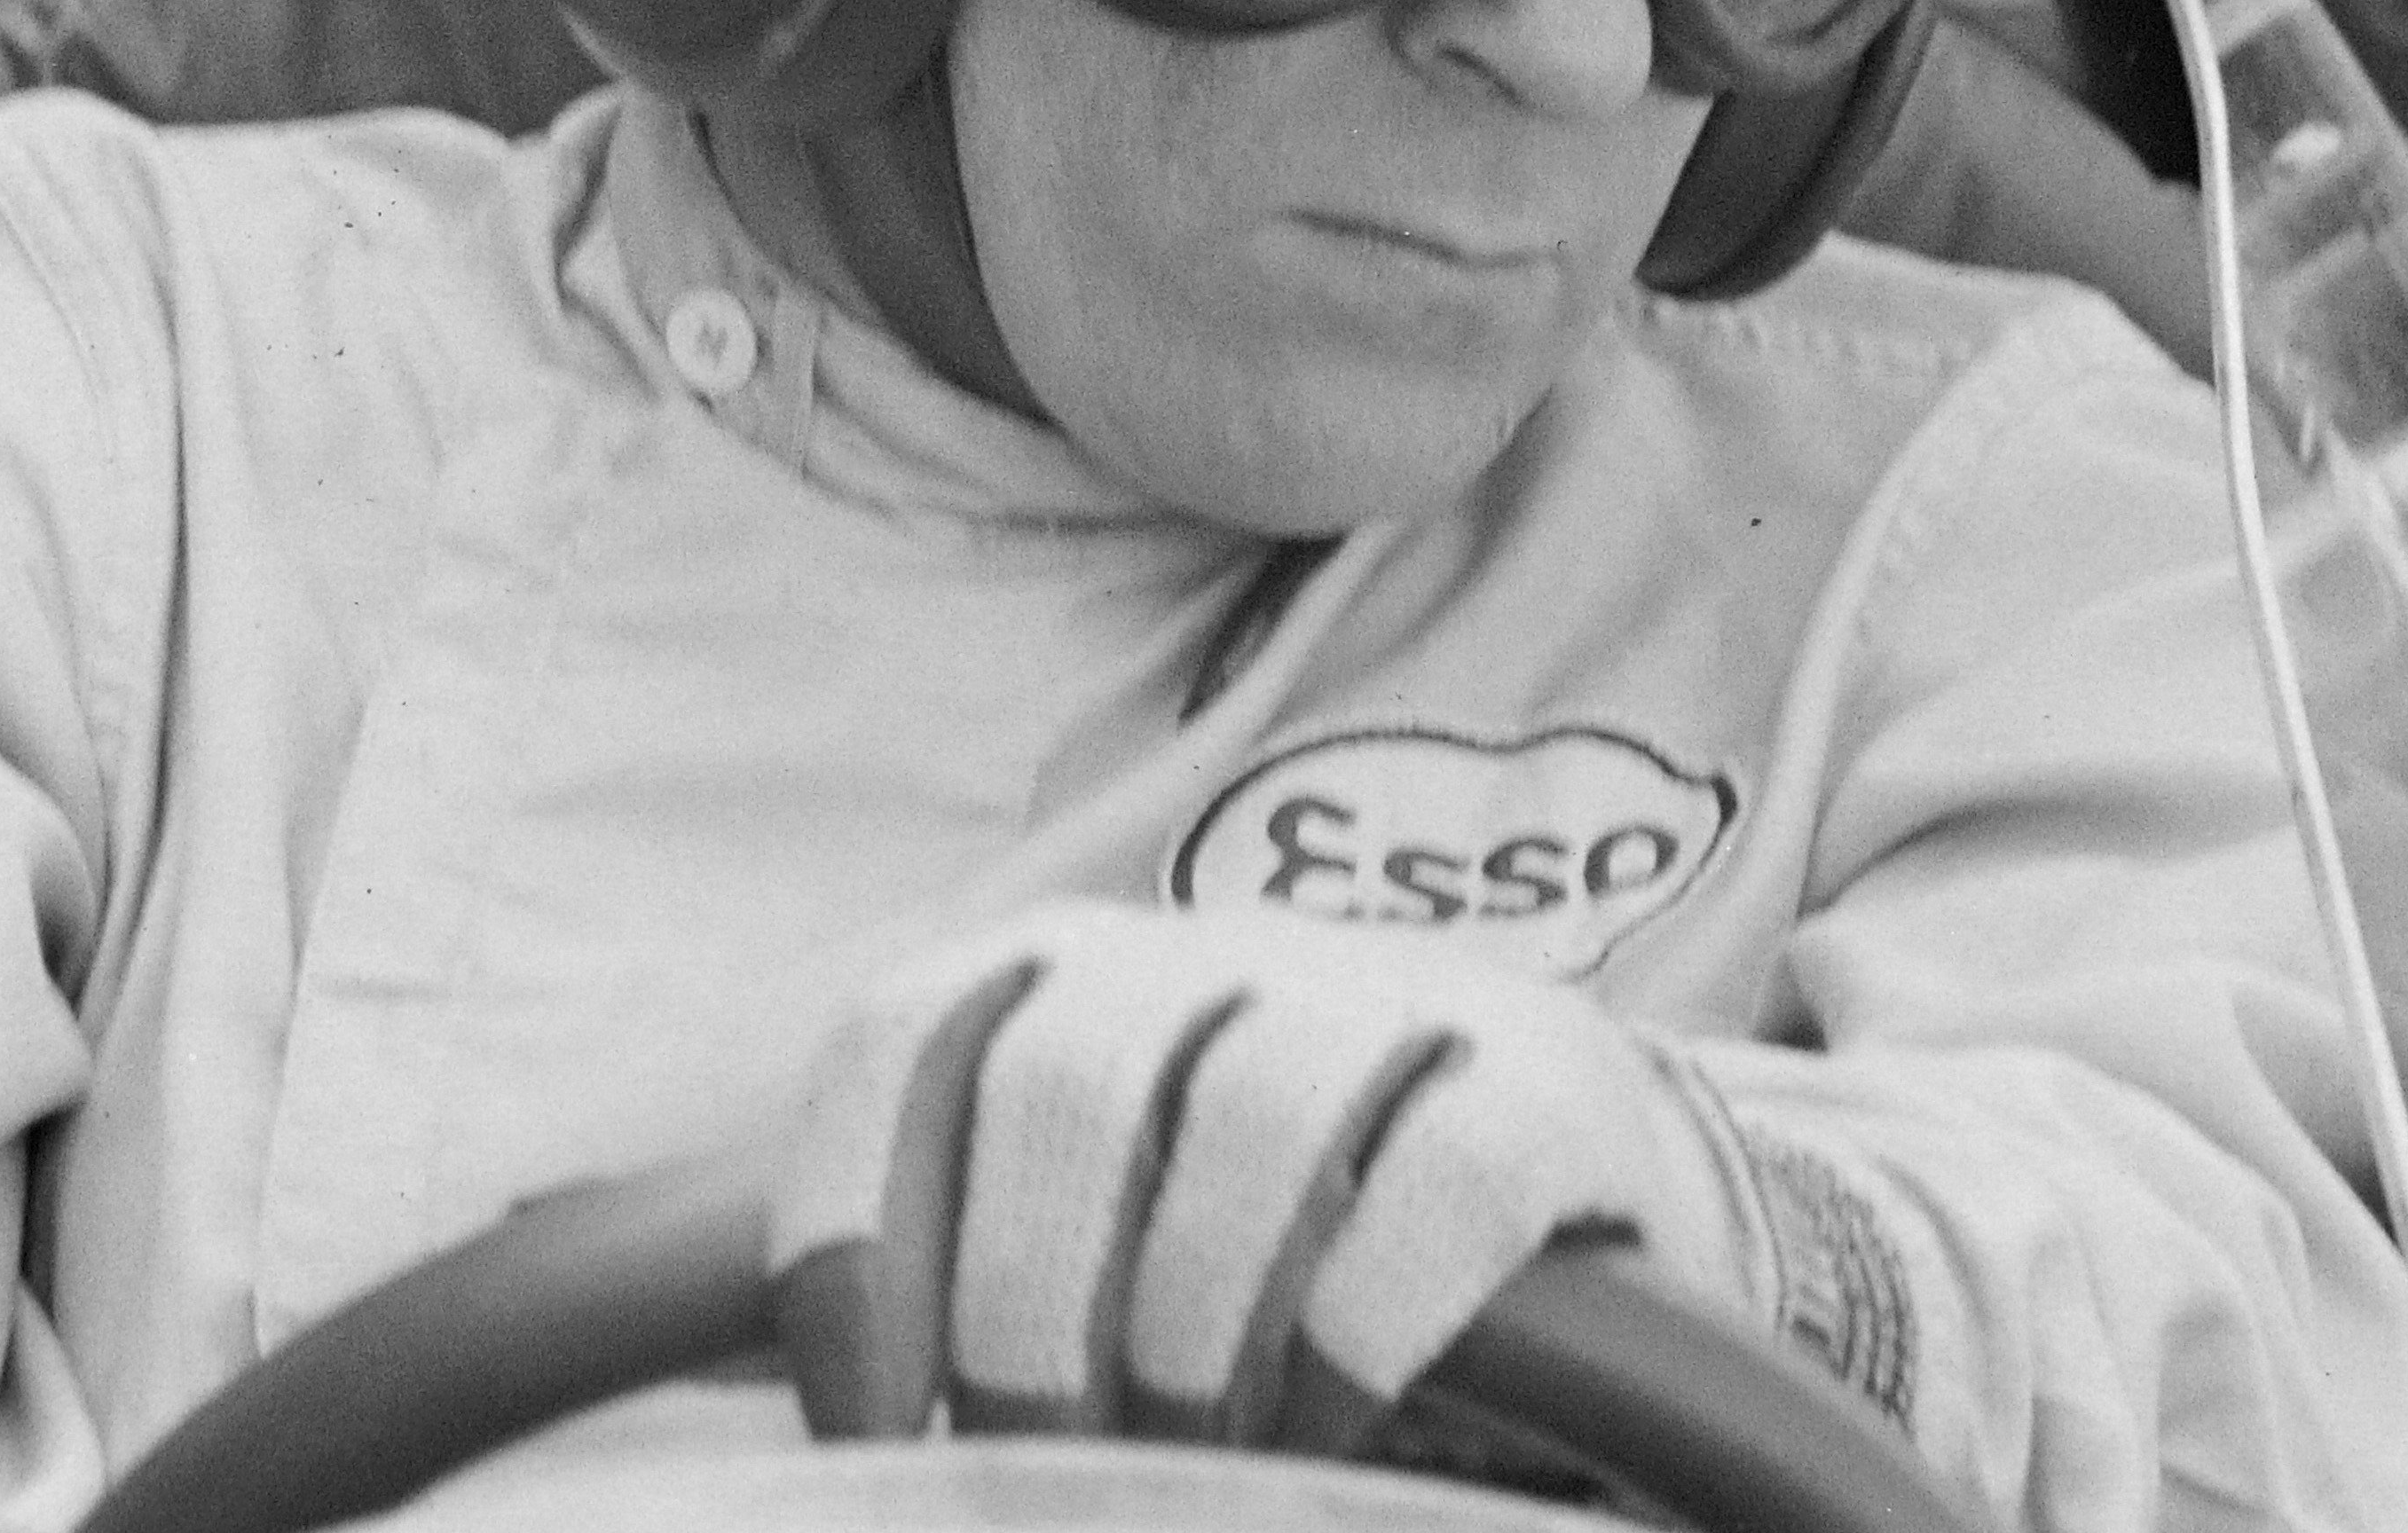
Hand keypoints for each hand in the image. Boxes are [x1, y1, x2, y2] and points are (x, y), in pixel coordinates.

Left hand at [771, 903, 1756, 1455]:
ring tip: (1182, 1446)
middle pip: (1066, 1086)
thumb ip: (968, 1260)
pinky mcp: (1545, 1087)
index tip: (867, 1421)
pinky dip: (1356, 1325)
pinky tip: (1318, 1420)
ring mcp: (1389, 999)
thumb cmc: (1267, 1218)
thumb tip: (841, 1428)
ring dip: (1186, 1323)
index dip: (857, 1231)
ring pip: (1253, 1117)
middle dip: (1026, 1308)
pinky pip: (1442, 1181)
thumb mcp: (1102, 1204)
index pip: (905, 1041)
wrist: (1566, 1160)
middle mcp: (1212, 952)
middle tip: (1031, 1455)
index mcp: (1064, 972)